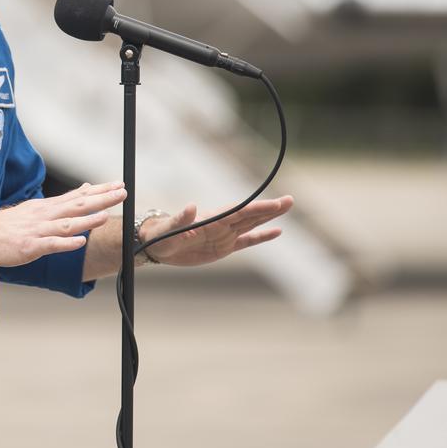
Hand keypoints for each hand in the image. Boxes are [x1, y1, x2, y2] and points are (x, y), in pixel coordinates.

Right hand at [0, 181, 126, 267]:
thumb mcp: (37, 207)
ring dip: (86, 220)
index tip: (119, 184)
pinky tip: (79, 243)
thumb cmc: (9, 224)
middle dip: (101, 200)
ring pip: (66, 225)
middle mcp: (46, 216)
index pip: (79, 196)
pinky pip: (50, 245)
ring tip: (105, 215)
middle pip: (78, 206)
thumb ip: (63, 201)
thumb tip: (85, 189)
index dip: (100, 191)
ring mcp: (38, 231)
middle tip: (121, 192)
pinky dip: (65, 244)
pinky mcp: (30, 246)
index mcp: (48, 207)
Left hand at [140, 195, 293, 266]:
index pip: (239, 212)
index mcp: (211, 219)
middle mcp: (221, 225)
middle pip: (250, 214)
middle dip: (269, 208)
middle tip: (290, 200)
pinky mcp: (223, 247)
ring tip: (286, 207)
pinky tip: (277, 232)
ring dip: (269, 217)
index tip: (275, 203)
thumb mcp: (169, 229)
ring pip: (252, 224)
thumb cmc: (161, 235)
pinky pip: (247, 241)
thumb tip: (192, 206)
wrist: (156, 246)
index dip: (257, 207)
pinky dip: (262, 237)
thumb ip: (181, 218)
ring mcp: (224, 235)